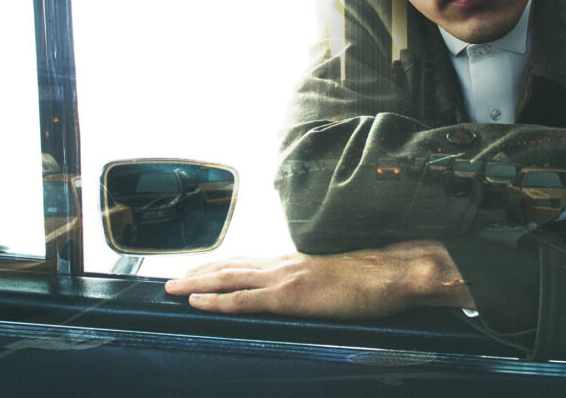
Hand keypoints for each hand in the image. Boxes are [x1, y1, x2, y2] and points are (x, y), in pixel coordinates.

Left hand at [165, 240, 474, 318]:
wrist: (394, 275)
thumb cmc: (372, 281)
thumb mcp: (335, 281)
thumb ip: (314, 285)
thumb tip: (305, 294)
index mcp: (295, 261)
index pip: (248, 262)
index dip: (220, 267)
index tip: (197, 271)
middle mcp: (285, 263)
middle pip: (231, 266)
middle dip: (198, 272)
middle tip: (171, 280)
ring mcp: (286, 278)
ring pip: (230, 278)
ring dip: (197, 282)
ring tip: (172, 288)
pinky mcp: (292, 297)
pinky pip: (245, 300)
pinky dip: (217, 301)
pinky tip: (198, 303)